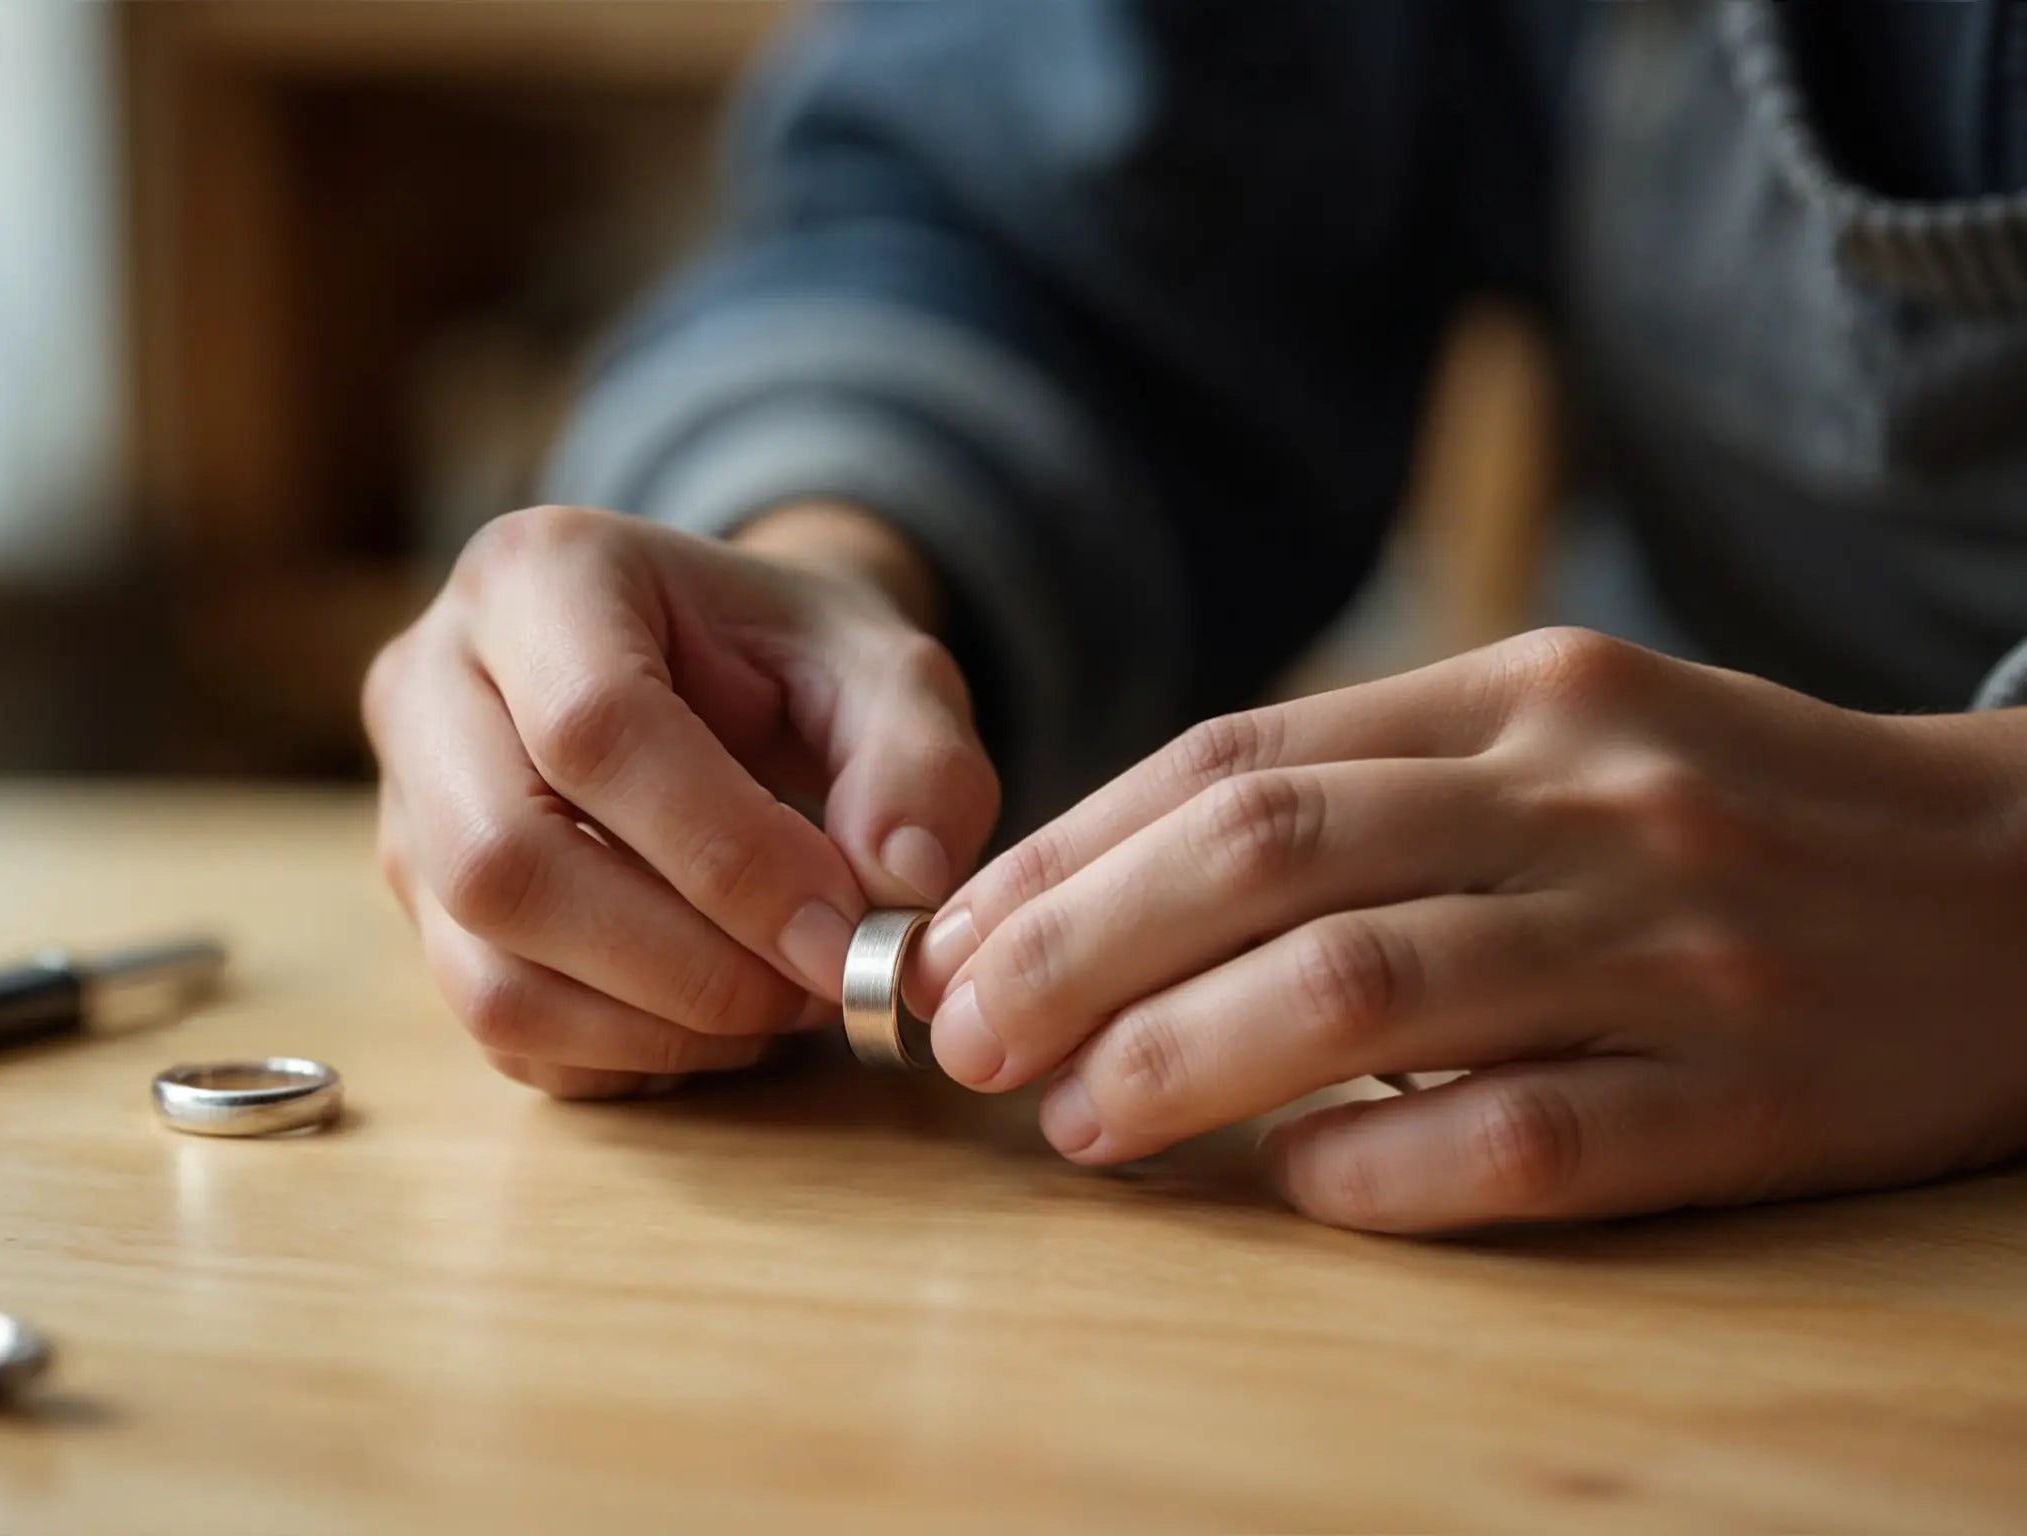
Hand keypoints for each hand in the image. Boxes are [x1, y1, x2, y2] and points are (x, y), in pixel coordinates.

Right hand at [366, 503, 997, 1097]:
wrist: (717, 669)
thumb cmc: (794, 661)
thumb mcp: (888, 670)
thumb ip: (920, 762)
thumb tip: (898, 886)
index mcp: (540, 575)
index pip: (596, 729)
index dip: (728, 856)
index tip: (844, 931)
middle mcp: (432, 682)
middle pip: (504, 862)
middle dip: (686, 963)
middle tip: (817, 989)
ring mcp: (406, 805)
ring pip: (487, 972)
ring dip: (658, 1027)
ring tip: (778, 1008)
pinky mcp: (422, 908)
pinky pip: (498, 1029)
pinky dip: (624, 1055)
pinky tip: (715, 1020)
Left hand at [915, 628, 2026, 1230]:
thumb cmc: (1738, 811)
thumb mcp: (1562, 736)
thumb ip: (1369, 788)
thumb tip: (1122, 889)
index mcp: (1520, 692)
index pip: (1232, 759)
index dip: (1066, 855)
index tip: (954, 937)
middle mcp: (1584, 795)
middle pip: (1265, 856)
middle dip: (1074, 950)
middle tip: (960, 1038)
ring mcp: (1668, 942)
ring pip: (1363, 990)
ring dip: (1180, 1059)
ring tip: (1075, 1123)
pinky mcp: (1744, 1093)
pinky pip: (1522, 1139)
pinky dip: (1378, 1167)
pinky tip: (1294, 1186)